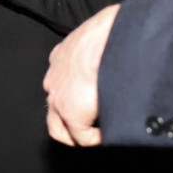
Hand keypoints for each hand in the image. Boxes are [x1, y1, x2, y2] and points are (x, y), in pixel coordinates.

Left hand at [43, 4, 119, 146]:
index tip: (92, 99)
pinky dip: (95, 139)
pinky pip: (81, 137)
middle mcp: (54, 77)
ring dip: (79, 133)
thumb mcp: (99, 38)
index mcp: (60, 56)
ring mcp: (58, 96)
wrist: (110, 40)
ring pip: (59, 127)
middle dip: (70, 119)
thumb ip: (98, 50)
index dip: (75, 94)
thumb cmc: (111, 33)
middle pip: (54, 106)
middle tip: (91, 123)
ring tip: (97, 133)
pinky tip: (108, 133)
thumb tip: (118, 55)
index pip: (61, 80)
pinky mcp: (70, 113)